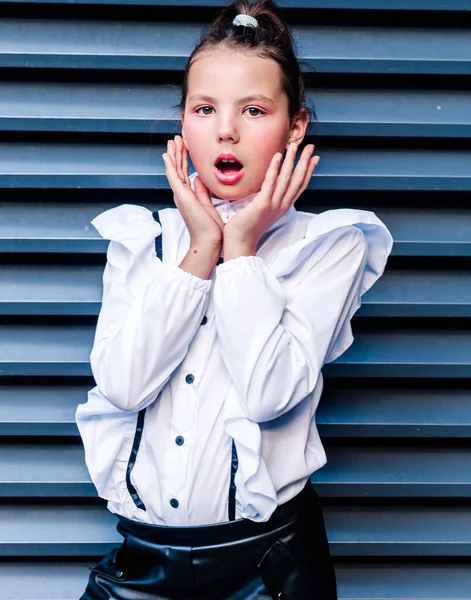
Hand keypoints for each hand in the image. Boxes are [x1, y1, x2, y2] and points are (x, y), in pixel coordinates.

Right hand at [163, 135, 223, 249]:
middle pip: (178, 169)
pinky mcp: (182, 197)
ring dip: (173, 154)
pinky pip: (174, 178)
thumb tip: (199, 179)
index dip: (185, 158)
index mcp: (189, 195)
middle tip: (177, 138)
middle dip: (178, 152)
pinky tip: (167, 155)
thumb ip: (202, 191)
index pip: (186, 172)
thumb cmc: (210, 228)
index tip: (186, 145)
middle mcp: (182, 194)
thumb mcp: (207, 204)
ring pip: (175, 170)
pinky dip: (170, 166)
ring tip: (172, 140)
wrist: (209, 240)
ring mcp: (180, 195)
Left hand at [223, 143, 318, 258]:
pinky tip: (278, 156)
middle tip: (311, 146)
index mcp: (283, 207)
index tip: (314, 158)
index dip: (308, 171)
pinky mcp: (263, 204)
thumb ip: (267, 199)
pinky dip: (275, 168)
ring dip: (292, 160)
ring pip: (287, 179)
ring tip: (294, 145)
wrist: (240, 243)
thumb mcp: (262, 211)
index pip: (299, 186)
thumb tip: (267, 187)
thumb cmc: (247, 228)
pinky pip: (270, 182)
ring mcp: (274, 205)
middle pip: (297, 180)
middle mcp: (282, 205)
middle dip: (305, 161)